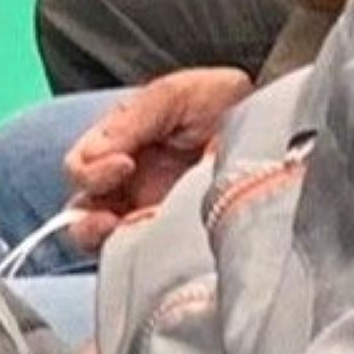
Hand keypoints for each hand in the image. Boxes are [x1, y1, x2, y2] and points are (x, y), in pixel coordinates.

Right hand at [61, 66, 254, 246]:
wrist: (273, 126)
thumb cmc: (224, 104)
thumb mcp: (175, 95)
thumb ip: (133, 118)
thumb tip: (98, 153)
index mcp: (120, 146)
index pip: (81, 165)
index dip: (91, 169)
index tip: (124, 163)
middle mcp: (127, 184)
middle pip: (80, 210)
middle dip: (84, 216)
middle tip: (110, 213)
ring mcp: (147, 215)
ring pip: (97, 240)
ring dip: (97, 238)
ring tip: (118, 232)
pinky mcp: (170, 241)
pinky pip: (135, 257)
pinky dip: (130, 255)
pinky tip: (147, 242)